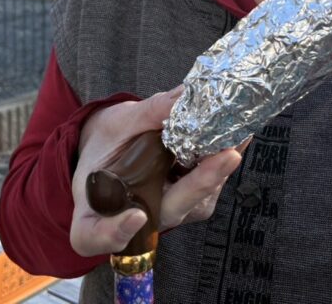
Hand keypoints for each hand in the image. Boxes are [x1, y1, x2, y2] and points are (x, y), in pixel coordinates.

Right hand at [70, 88, 242, 256]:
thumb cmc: (106, 143)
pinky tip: (236, 134)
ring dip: (218, 169)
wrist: (114, 149)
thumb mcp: (116, 125)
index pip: (97, 236)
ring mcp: (167, 213)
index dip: (115, 231)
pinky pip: (207, 188)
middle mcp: (134, 224)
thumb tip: (184, 96)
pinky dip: (221, 161)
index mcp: (93, 215)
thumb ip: (147, 115)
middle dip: (200, 184)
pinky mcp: (189, 202)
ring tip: (237, 134)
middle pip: (165, 213)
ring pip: (195, 200)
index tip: (136, 216)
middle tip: (227, 155)